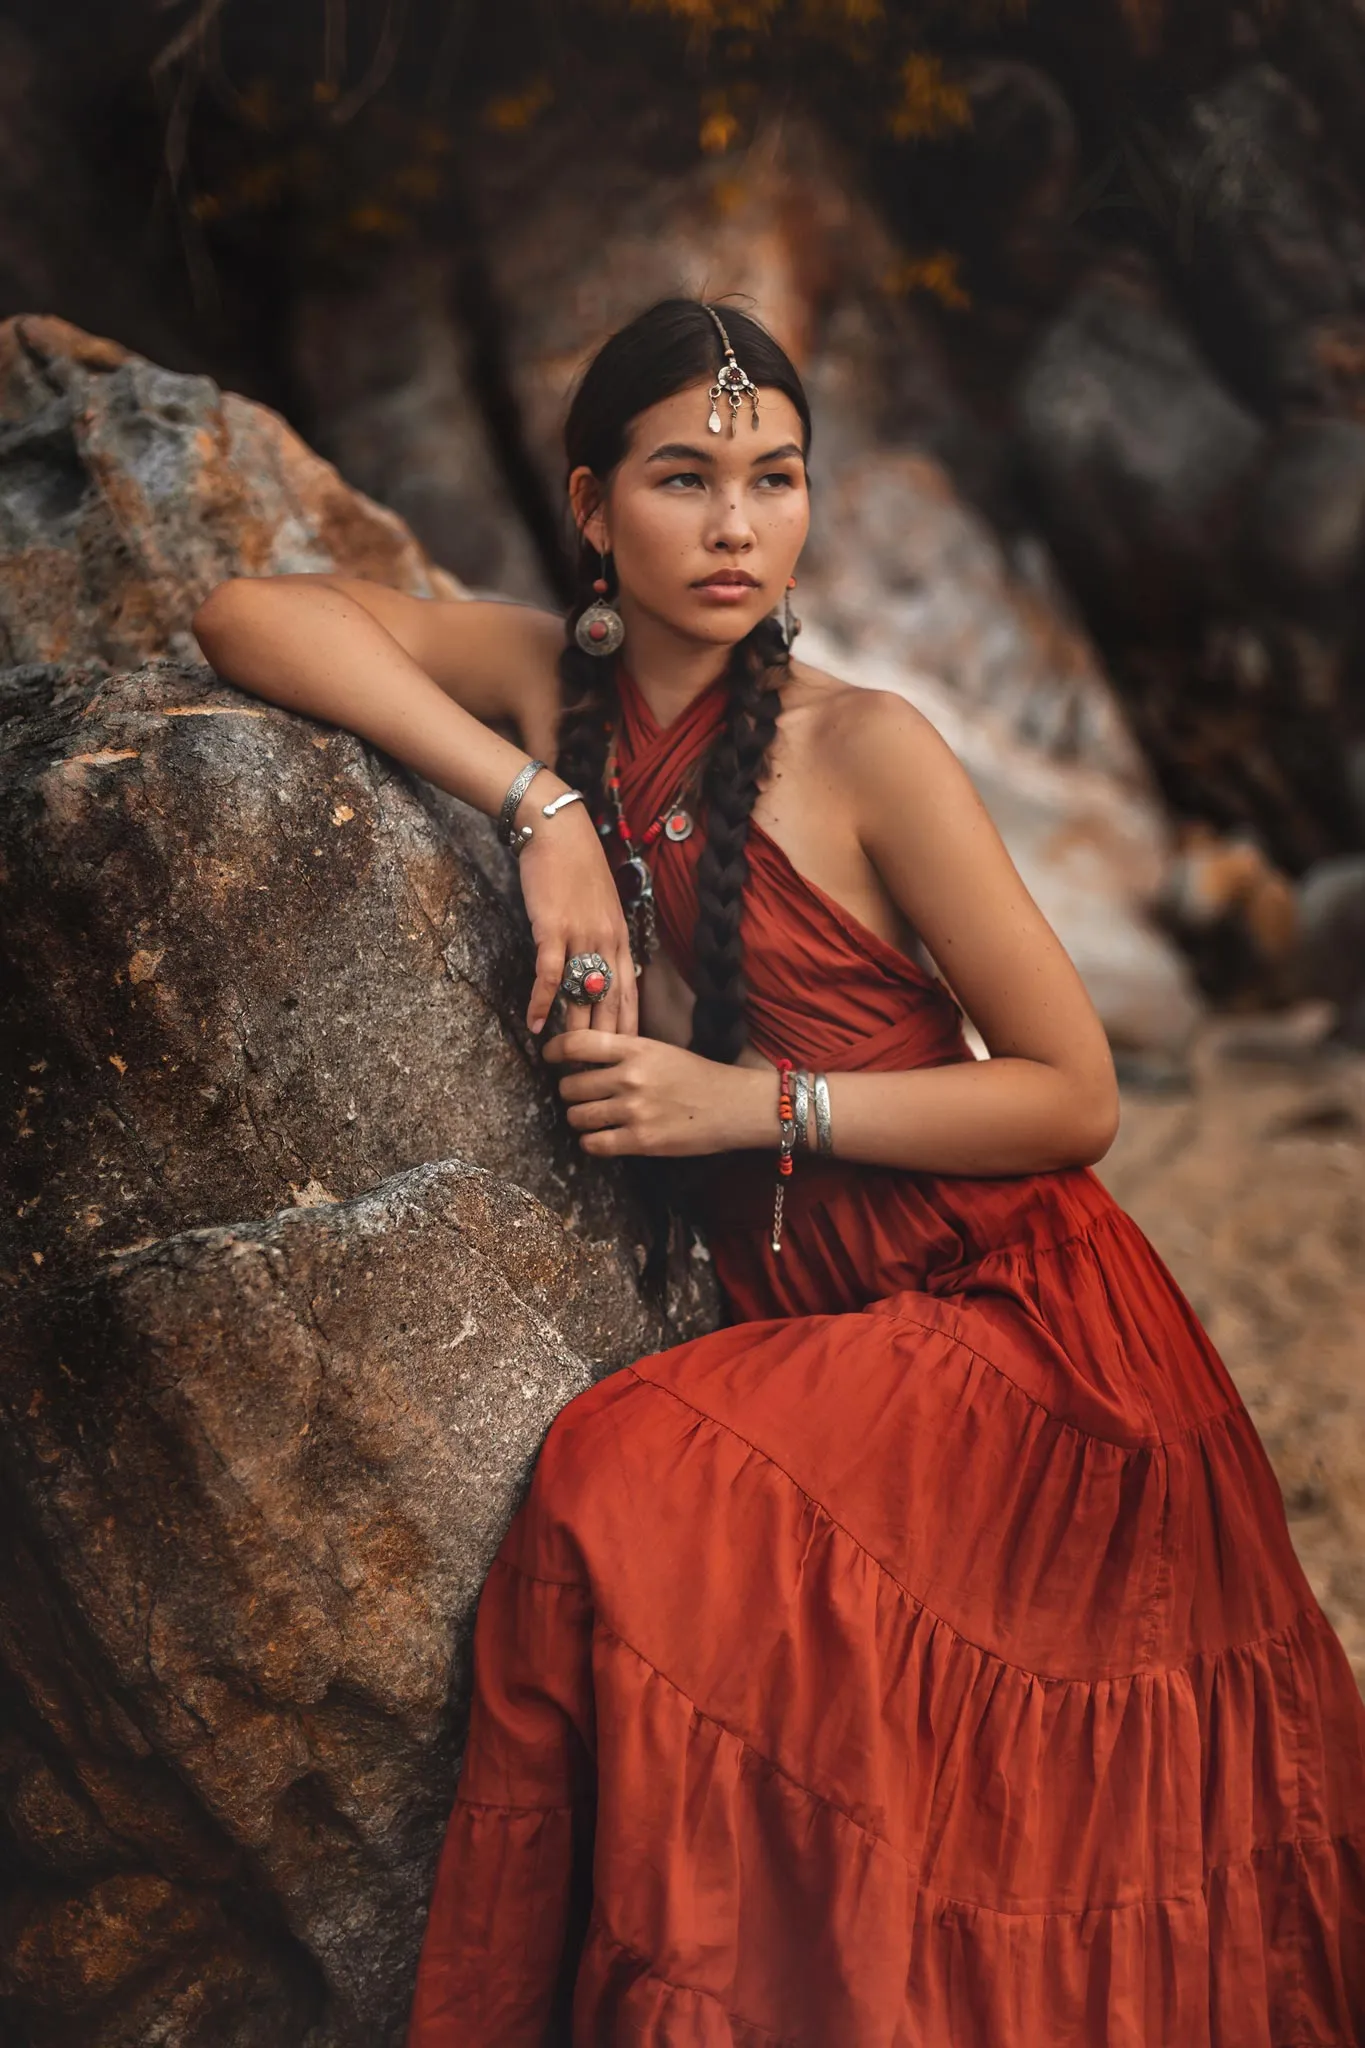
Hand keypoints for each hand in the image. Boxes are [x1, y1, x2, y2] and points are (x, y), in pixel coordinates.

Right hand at [514, 780, 637, 1039]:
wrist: (559, 831)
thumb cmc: (577, 868)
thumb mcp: (602, 907)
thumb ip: (603, 939)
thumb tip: (599, 970)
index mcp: (621, 939)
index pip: (630, 996)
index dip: (628, 1030)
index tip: (626, 1060)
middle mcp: (607, 943)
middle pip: (611, 1004)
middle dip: (607, 1043)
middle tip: (600, 1075)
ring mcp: (582, 937)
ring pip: (584, 996)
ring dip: (575, 1032)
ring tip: (567, 1063)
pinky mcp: (554, 929)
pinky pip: (551, 975)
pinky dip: (543, 1003)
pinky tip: (535, 1025)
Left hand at [541, 1028, 773, 1156]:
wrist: (733, 1105)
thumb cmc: (697, 1076)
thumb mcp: (660, 1051)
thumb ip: (624, 1052)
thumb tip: (582, 1058)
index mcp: (635, 1048)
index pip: (576, 1043)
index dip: (554, 1050)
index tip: (549, 1057)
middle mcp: (630, 1077)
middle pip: (569, 1086)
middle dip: (570, 1093)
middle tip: (581, 1096)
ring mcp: (634, 1110)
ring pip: (577, 1116)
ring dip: (580, 1119)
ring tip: (592, 1118)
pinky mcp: (641, 1141)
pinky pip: (593, 1144)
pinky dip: (591, 1142)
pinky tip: (602, 1137)